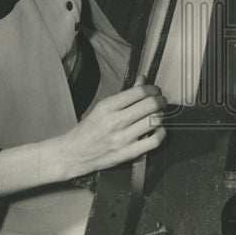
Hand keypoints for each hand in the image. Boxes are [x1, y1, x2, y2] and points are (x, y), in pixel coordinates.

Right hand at [51, 82, 166, 179]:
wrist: (74, 154)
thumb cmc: (88, 129)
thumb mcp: (102, 107)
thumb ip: (125, 95)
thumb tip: (142, 80)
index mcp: (107, 107)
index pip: (139, 92)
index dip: (153, 89)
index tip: (155, 90)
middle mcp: (115, 121)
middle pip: (150, 105)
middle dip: (160, 100)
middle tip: (160, 100)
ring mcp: (122, 138)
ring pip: (154, 121)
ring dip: (160, 115)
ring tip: (158, 114)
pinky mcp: (128, 153)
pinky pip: (153, 141)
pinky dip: (161, 133)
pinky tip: (158, 129)